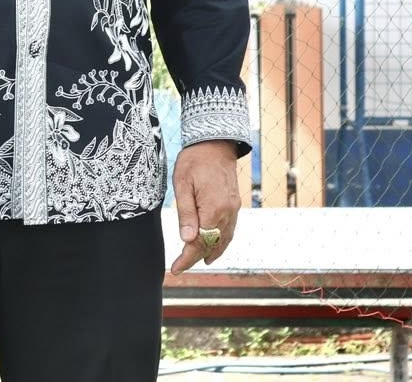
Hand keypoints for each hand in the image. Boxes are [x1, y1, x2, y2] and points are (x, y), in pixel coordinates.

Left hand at [169, 140, 241, 273]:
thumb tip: (187, 239)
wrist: (216, 143)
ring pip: (224, 239)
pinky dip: (221, 241)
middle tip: (180, 266)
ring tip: (197, 261)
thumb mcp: (182, 184)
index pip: (201, 242)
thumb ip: (185, 213)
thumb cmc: (194, 160)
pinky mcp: (235, 204)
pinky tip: (214, 246)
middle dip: (197, 257)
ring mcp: (234, 209)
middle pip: (213, 244)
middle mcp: (228, 212)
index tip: (176, 269)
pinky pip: (229, 230)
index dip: (188, 258)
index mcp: (214, 208)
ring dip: (211, 252)